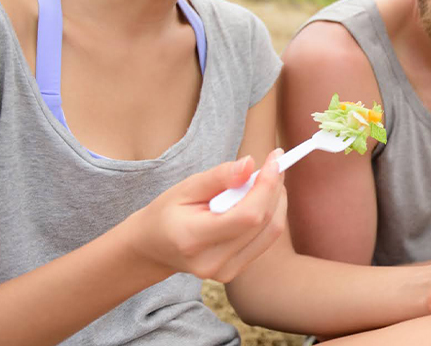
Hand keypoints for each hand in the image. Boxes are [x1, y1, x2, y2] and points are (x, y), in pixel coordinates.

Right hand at [124, 148, 287, 282]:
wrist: (153, 247)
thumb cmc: (168, 212)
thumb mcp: (186, 187)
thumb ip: (219, 176)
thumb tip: (250, 164)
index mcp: (194, 239)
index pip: (247, 216)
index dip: (267, 186)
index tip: (274, 159)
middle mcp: (212, 262)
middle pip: (263, 222)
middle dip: (274, 187)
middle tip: (274, 162)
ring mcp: (226, 271)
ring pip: (271, 231)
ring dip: (277, 200)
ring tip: (267, 178)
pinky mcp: (235, 271)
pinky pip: (266, 239)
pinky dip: (271, 214)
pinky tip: (262, 197)